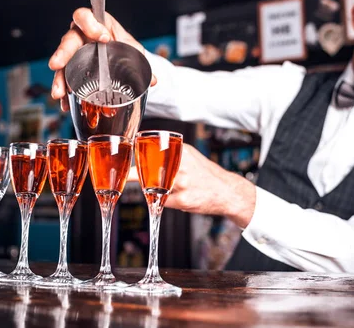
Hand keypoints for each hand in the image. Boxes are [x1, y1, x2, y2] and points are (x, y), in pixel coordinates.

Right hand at [48, 8, 156, 110]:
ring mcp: (75, 53)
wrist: (122, 56)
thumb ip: (142, 61)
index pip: (85, 16)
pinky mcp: (73, 69)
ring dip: (60, 79)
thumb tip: (153, 80)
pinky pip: (66, 80)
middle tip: (57, 65)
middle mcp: (80, 36)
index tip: (103, 37)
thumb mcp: (134, 50)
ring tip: (59, 93)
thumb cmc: (124, 46)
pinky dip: (67, 93)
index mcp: (95, 23)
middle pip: (67, 41)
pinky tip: (67, 104)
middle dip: (62, 53)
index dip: (90, 24)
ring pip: (63, 64)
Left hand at [129, 143, 256, 227]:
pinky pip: (163, 201)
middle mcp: (182, 165)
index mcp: (183, 151)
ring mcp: (182, 183)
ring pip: (154, 187)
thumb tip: (148, 156)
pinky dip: (165, 201)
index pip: (153, 152)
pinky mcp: (183, 200)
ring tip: (162, 188)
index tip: (126, 162)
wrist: (227, 192)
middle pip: (149, 171)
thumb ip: (172, 154)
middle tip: (132, 177)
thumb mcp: (191, 156)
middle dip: (138, 175)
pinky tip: (177, 198)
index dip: (137, 159)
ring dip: (152, 189)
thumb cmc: (206, 174)